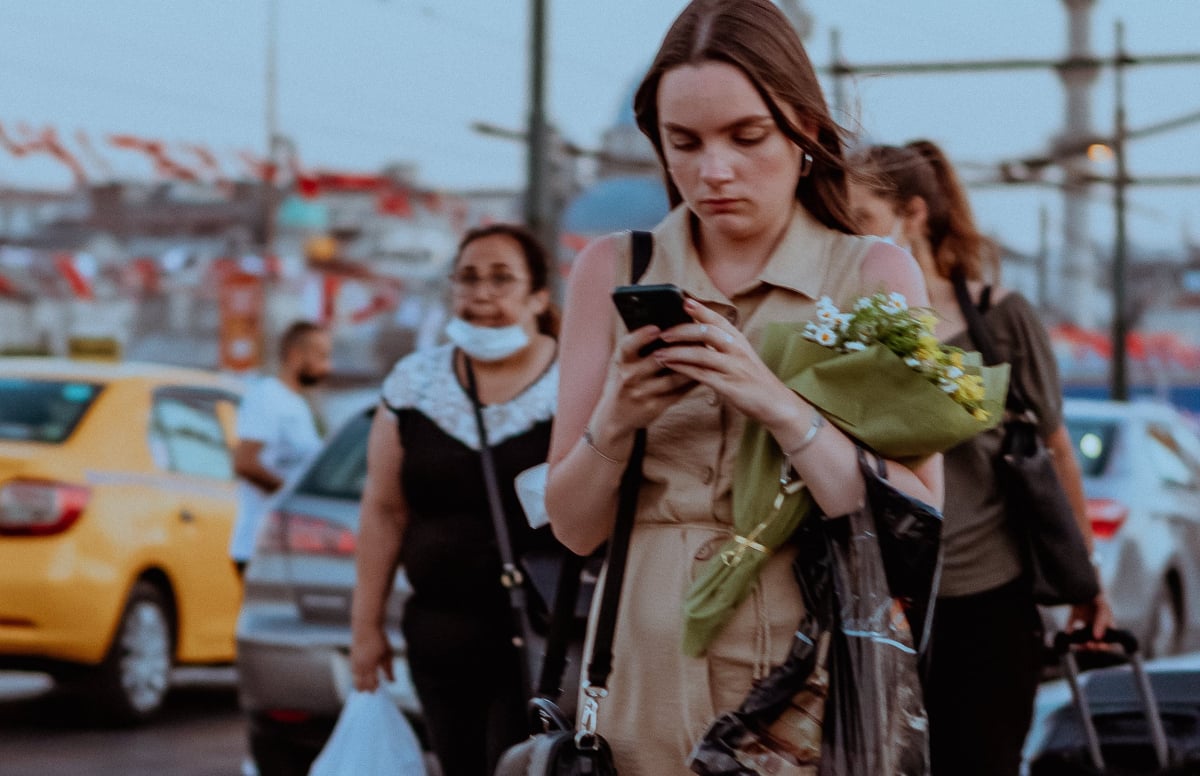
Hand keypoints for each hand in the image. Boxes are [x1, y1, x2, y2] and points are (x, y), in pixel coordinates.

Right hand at [350, 626, 393, 691]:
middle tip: (371, 693)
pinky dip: (355, 676)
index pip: (371, 681)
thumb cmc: (380, 639)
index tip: (377, 691)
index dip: (374, 687)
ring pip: (355, 677)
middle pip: (361, 682)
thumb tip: (392, 681)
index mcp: (371, 664)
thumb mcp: (387, 653)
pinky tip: (358, 678)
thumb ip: (389, 668)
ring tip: (362, 690)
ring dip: (359, 683)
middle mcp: (361, 664)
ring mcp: (355, 661)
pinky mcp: (352, 657)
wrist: (366, 626)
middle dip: (365, 688)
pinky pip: (353, 671)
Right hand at [598, 323, 698, 434]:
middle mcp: (629, 378)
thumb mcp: (621, 363)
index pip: (627, 346)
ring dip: (691, 365)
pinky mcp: (655, 407)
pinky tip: (703, 371)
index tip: (656, 328)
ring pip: (673, 378)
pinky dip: (692, 382)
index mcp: (620, 362)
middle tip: (697, 337)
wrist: (614, 417)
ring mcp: (642, 394)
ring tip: (706, 353)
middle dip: (678, 349)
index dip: (641, 336)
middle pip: (656, 361)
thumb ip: (636, 346)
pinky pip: (678, 392)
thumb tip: (667, 326)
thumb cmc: (622, 381)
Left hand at [656, 299, 797, 424]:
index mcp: (739, 340)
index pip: (719, 319)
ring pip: (701, 354)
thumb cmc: (753, 379)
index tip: (684, 301)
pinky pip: (701, 375)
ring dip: (677, 353)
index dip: (701, 309)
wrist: (775, 403)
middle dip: (682, 331)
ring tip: (658, 354)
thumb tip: (696, 332)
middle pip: (707, 332)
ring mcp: (734, 367)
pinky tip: (670, 368)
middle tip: (662, 334)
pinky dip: (683, 370)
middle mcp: (737, 350)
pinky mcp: (729, 386)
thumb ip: (721, 344)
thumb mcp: (740, 356)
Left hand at [1068, 591, 1114, 643]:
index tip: (1096, 645)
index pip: (1109, 639)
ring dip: (1081, 642)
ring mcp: (1087, 618)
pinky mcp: (1076, 614)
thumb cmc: (1096, 593)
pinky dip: (1069, 631)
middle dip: (1092, 646)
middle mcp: (1097, 622)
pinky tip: (1068, 633)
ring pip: (1085, 636)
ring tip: (1077, 645)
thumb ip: (1102, 621)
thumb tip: (1097, 637)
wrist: (1079, 580)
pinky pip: (1072, 626)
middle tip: (1086, 646)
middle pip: (1096, 640)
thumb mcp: (1103, 607)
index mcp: (1108, 622)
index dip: (1104, 645)